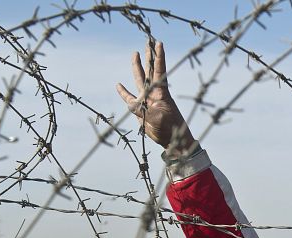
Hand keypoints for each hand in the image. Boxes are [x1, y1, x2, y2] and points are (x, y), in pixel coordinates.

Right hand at [116, 41, 196, 155]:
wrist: (172, 140)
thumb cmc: (169, 128)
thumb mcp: (158, 117)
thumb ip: (143, 109)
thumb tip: (131, 103)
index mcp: (161, 92)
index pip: (159, 70)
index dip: (158, 56)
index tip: (158, 43)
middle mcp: (154, 93)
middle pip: (150, 70)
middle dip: (148, 56)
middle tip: (148, 41)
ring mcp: (147, 100)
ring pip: (140, 80)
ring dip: (137, 67)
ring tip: (134, 54)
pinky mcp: (141, 110)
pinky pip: (130, 99)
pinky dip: (124, 92)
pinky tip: (119, 85)